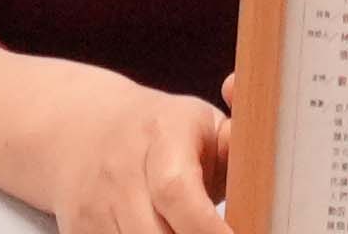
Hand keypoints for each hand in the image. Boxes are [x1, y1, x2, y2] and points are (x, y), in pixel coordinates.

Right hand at [29, 72, 227, 233]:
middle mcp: (122, 171)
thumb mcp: (201, 124)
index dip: (208, 228)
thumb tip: (266, 146)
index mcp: (161, 135)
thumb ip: (236, 141)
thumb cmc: (162, 132)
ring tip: (195, 233)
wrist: (82, 130)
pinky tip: (166, 233)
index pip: (177, 190)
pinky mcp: (81, 231)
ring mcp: (96, 206)